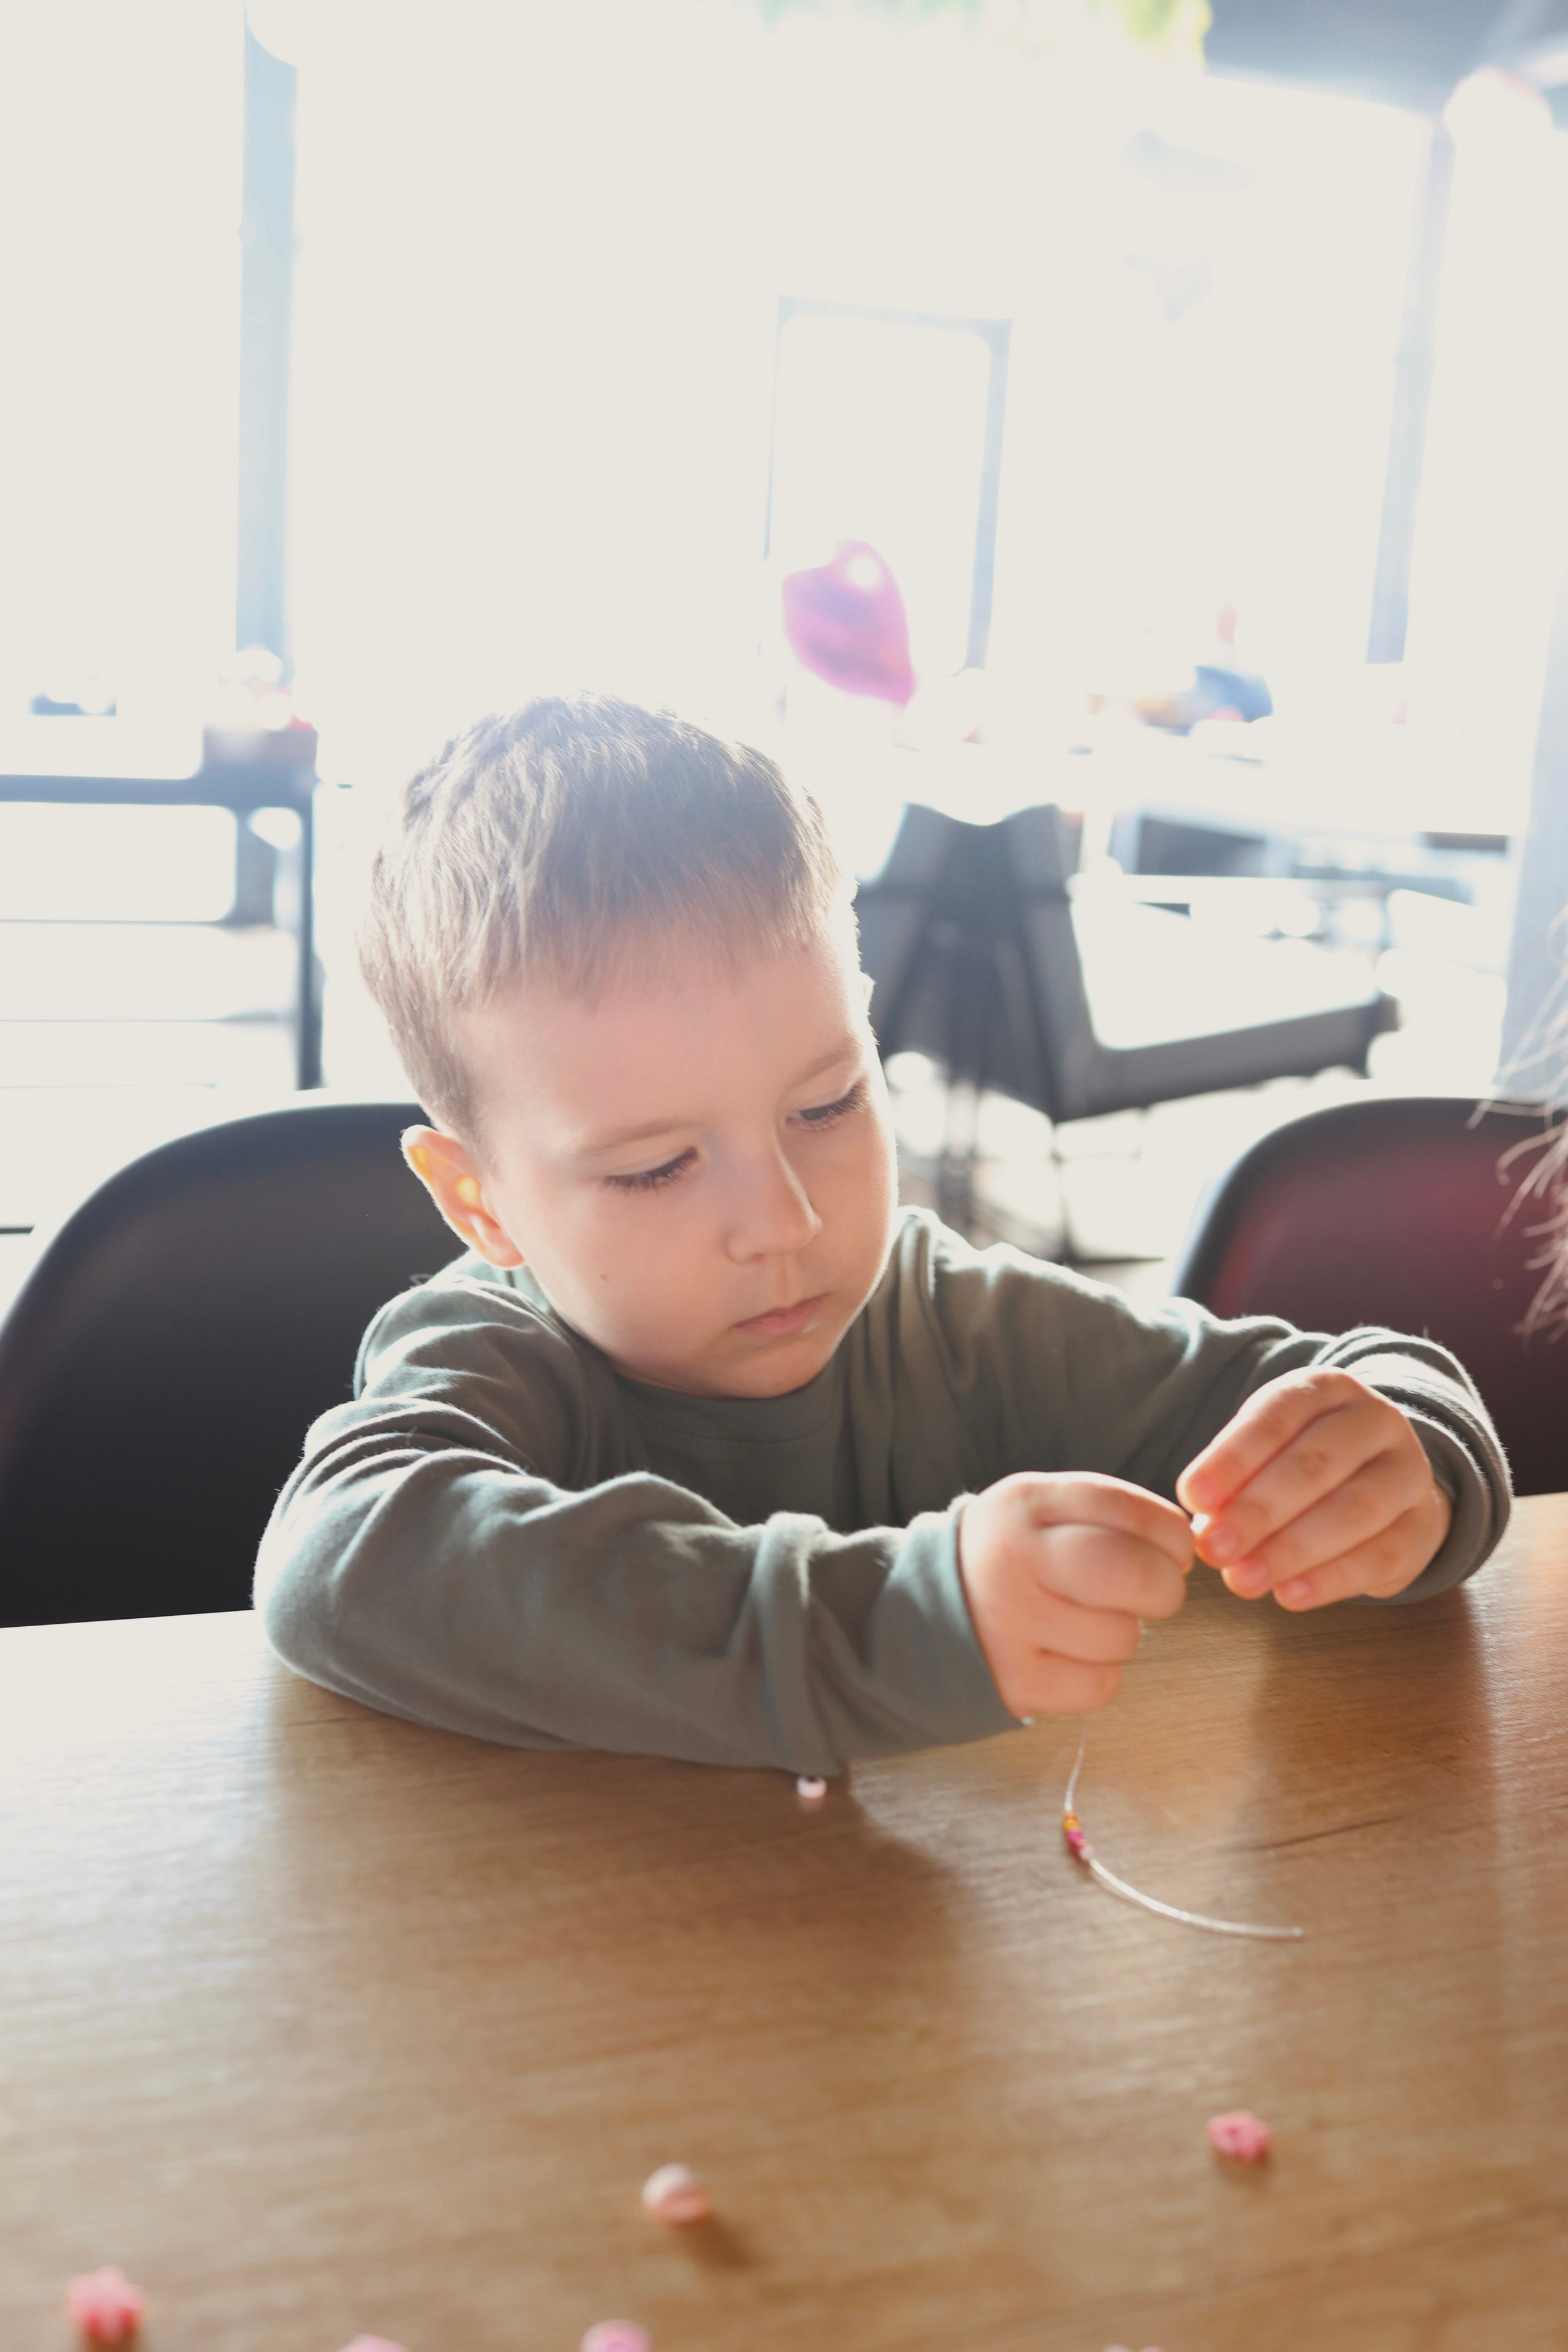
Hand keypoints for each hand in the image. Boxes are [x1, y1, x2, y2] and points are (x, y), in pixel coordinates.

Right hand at [958, 1473, 1192, 1718]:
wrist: (924, 1611)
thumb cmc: (1012, 1557)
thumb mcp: (1041, 1510)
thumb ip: (1107, 1513)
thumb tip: (1184, 1544)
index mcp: (1026, 1504)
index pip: (1123, 1508)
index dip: (1170, 1533)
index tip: (1176, 1549)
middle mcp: (1013, 1558)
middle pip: (1129, 1573)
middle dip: (1165, 1585)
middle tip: (1159, 1591)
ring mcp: (1011, 1623)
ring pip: (1122, 1636)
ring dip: (1125, 1632)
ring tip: (1091, 1621)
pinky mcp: (1016, 1682)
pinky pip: (1101, 1684)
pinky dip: (1102, 1673)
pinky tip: (1073, 1654)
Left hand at [1177, 1370, 1450, 1610]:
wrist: (1384, 1481)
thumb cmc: (1302, 1462)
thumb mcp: (1265, 1452)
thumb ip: (1234, 1480)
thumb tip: (1203, 1523)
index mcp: (1326, 1389)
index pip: (1277, 1416)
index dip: (1233, 1458)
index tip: (1194, 1497)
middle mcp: (1375, 1420)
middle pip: (1316, 1463)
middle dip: (1259, 1510)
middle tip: (1214, 1549)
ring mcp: (1409, 1471)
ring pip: (1355, 1510)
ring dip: (1292, 1550)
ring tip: (1243, 1580)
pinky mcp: (1423, 1525)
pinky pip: (1381, 1555)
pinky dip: (1331, 1579)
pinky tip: (1289, 1595)